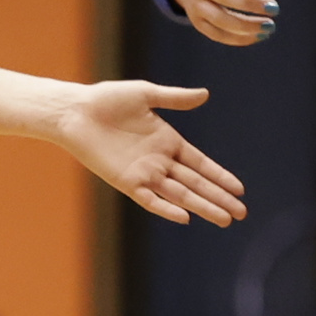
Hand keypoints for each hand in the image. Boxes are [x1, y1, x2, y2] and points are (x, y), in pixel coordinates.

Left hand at [52, 80, 246, 224]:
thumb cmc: (106, 100)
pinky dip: (166, 209)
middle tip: (241, 214)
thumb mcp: (146, 94)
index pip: (201, 164)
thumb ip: (175, 98)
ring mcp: (144, 174)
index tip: (240, 190)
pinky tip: (185, 217)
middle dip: (219, 198)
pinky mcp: (126, 182)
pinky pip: (150, 199)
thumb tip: (205, 94)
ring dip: (202, 207)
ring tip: (224, 220)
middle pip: (196, 184)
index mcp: (168, 141)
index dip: (220, 176)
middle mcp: (159, 161)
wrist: (75, 111)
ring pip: (180, 195)